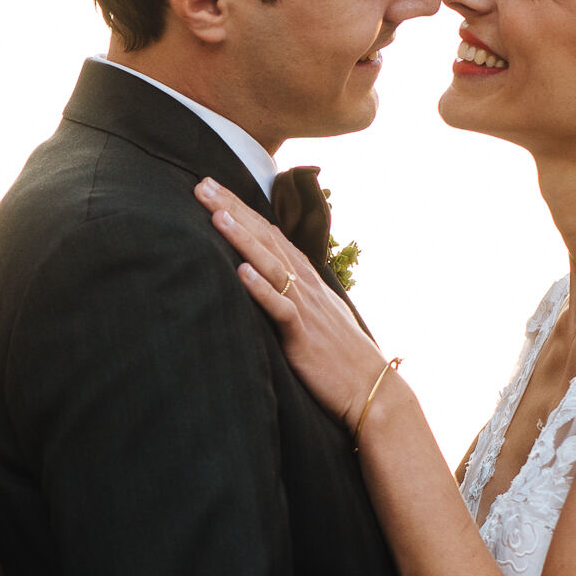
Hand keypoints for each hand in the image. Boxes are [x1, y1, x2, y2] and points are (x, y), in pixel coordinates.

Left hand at [198, 178, 384, 423]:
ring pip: (271, 266)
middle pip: (265, 239)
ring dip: (243, 240)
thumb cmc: (342, 354)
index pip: (268, 233)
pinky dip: (262, 290)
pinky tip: (242, 273)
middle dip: (233, 210)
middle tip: (202, 185)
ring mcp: (305, 309)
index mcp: (306, 279)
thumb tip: (269, 262)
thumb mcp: (319, 311)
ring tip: (217, 216)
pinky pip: (281, 309)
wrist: (372, 390)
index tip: (212, 187)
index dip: (240, 209)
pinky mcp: (303, 337)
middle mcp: (305, 286)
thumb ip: (295, 285)